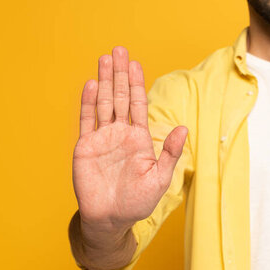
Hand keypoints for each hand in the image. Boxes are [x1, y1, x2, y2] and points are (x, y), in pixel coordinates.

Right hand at [72, 46, 187, 233]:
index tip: (136, 63)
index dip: (138, 83)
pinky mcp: (85, 147)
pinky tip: (91, 84)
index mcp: (139, 138)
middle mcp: (121, 134)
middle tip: (119, 50)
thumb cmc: (137, 202)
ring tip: (105, 59)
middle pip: (121, 97)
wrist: (110, 219)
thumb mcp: (159, 178)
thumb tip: (183, 128)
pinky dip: (88, 103)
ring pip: (104, 103)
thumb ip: (169, 153)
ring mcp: (102, 139)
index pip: (139, 104)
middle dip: (121, 74)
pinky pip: (87, 121)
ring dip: (105, 81)